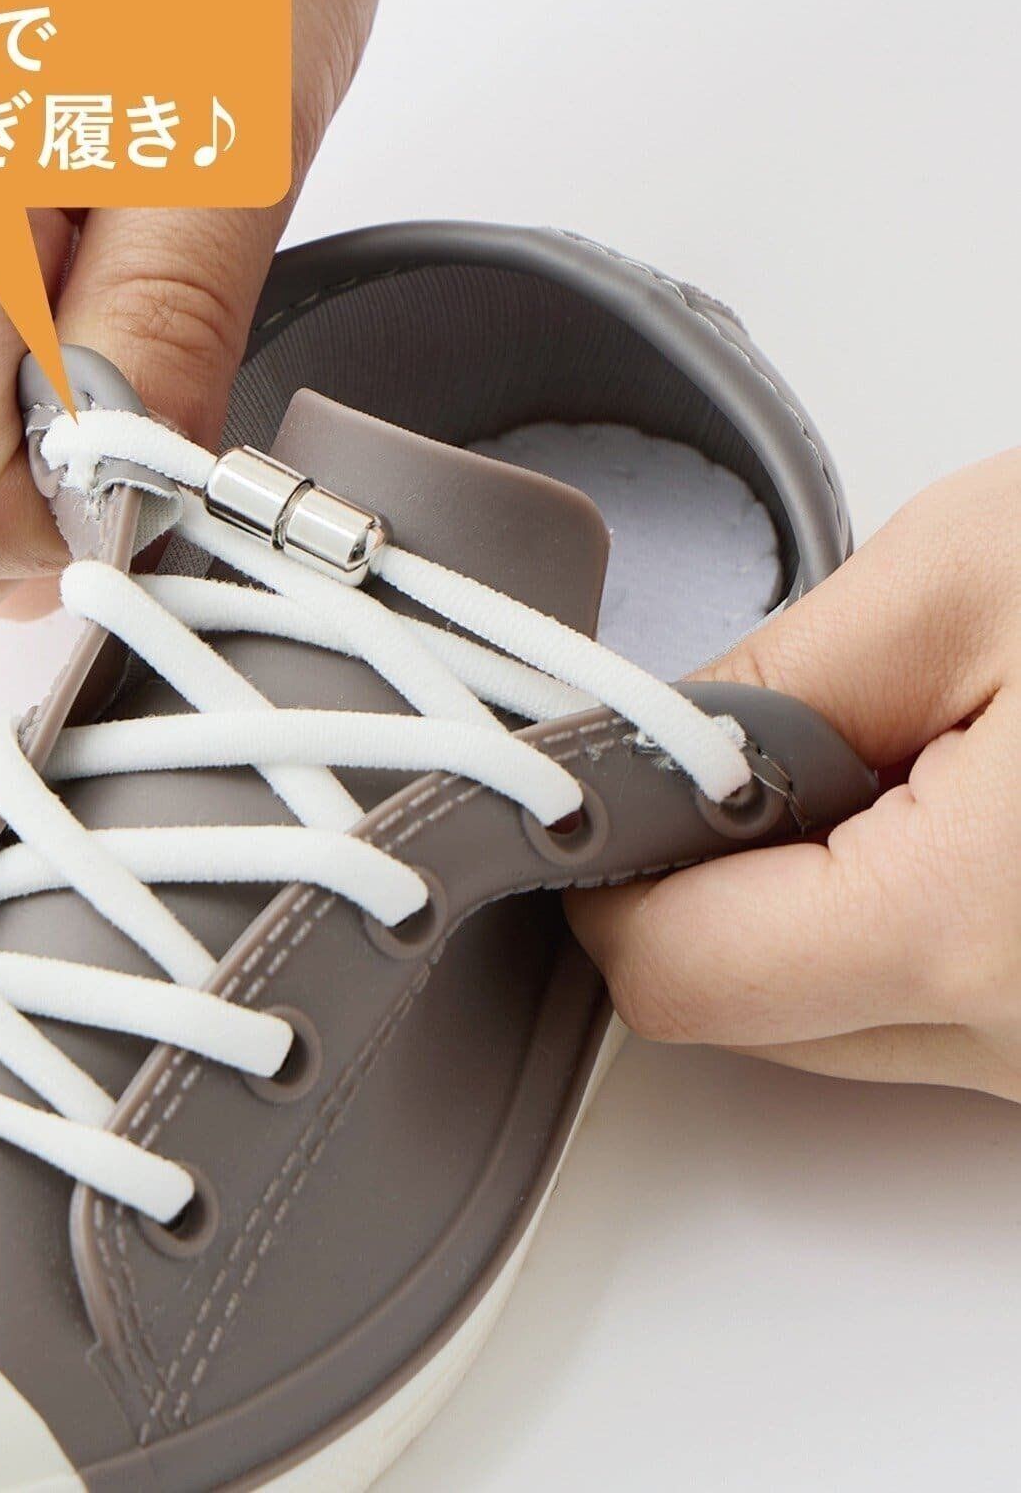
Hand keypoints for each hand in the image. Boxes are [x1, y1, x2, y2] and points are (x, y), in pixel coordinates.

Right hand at [0, 0, 408, 615]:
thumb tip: (128, 507)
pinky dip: (15, 339)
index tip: (162, 488)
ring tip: (137, 257)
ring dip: (38, 398)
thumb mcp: (233, 149)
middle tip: (177, 353)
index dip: (54, 538)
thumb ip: (162, 348)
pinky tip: (91, 234)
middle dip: (53, 468)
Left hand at [567, 451, 1020, 1101]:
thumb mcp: (982, 570)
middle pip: (752, 1015)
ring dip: (834, 900)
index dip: (612, 869)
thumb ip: (778, 679)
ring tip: (942, 761)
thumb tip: (648, 748)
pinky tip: (991, 814)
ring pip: (853, 1024)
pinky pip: (958, 1020)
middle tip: (786, 741)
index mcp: (984, 934)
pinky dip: (928, 926)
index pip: (676, 980)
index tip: (612, 782)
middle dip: (721, 881)